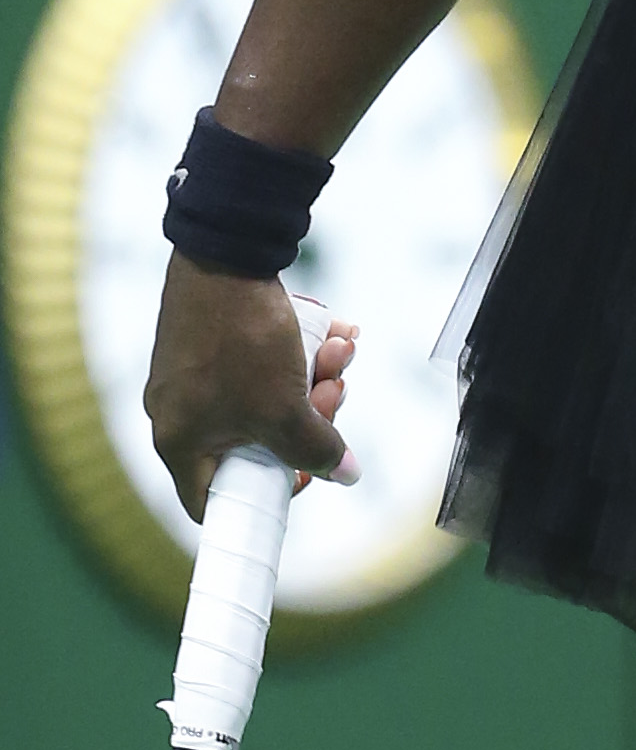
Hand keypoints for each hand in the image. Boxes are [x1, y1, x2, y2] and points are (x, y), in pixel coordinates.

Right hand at [144, 255, 359, 524]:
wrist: (226, 250)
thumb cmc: (242, 339)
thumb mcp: (283, 407)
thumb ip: (315, 449)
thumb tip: (344, 476)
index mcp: (179, 442)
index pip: (215, 499)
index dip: (264, 494)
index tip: (303, 469)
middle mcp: (178, 410)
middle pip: (253, 440)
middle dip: (307, 415)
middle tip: (336, 390)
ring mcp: (192, 370)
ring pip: (264, 393)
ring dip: (313, 376)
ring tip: (342, 349)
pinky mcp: (210, 335)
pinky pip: (258, 359)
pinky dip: (298, 350)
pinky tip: (338, 331)